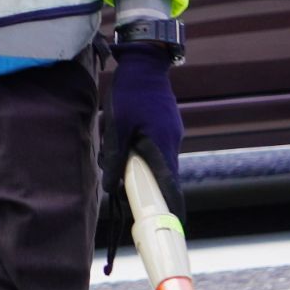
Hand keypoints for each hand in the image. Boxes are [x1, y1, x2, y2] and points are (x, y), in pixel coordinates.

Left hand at [101, 42, 184, 258]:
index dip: (174, 208)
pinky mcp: (165, 127)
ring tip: (114, 131)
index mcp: (161, 146)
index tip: (177, 227)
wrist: (145, 62)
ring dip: (134, 159)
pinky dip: (137, 146)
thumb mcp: (117, 124)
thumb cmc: (131, 91)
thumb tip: (111, 184)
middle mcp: (171, 143)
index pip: (170, 186)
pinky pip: (151, 146)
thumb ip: (116, 154)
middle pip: (159, 176)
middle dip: (141, 182)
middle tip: (123, 179)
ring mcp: (170, 135)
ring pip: (152, 160)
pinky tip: (121, 126)